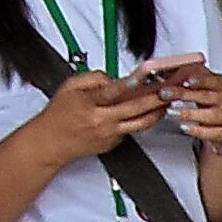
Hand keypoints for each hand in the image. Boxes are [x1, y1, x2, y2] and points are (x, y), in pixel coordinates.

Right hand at [26, 69, 169, 164]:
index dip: (128, 85)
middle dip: (154, 99)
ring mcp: (110, 134)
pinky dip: (140, 120)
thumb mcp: (70, 87)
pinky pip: (131, 130)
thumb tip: (113, 79)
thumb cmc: (59, 114)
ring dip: (156, 113)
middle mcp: (102, 120)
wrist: (53, 141)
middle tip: (167, 91)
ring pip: (139, 123)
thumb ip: (92, 78)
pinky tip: (148, 112)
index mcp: (89, 103)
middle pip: (133, 109)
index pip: (112, 92)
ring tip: (166, 103)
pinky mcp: (114, 143)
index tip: (141, 79)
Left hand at [158, 63, 221, 148]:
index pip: (214, 81)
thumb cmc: (216, 102)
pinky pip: (212, 133)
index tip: (187, 81)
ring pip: (211, 115)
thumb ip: (191, 79)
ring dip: (188, 113)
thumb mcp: (207, 87)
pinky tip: (184, 126)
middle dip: (184, 95)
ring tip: (171, 111)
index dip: (200, 81)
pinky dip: (196, 130)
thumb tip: (167, 75)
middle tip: (165, 94)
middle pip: (207, 97)